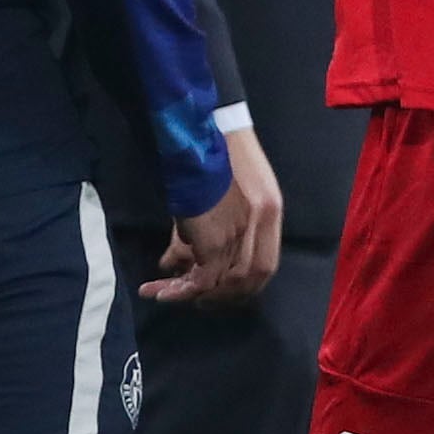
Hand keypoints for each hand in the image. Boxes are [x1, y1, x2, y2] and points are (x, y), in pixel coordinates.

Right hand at [146, 125, 280, 307]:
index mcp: (271, 209)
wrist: (197, 130)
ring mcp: (240, 232)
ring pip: (226, 281)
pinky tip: (162, 289)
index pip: (266, 263)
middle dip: (225, 296)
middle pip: (252, 278)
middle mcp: (262, 223)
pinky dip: (185, 288)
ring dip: (199, 294)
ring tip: (170, 295)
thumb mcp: (228, 187)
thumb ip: (217, 224)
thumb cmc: (211, 153)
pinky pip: (204, 277)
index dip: (247, 284)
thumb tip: (184, 256)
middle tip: (200, 302)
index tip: (225, 292)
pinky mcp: (214, 239)